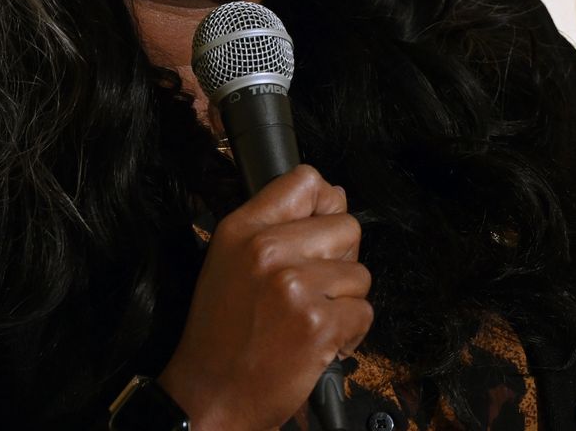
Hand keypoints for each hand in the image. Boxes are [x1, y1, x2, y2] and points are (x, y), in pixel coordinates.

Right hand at [155, 165, 370, 430]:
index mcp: (241, 229)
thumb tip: (334, 196)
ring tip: (309, 320)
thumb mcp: (228, 262)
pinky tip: (318, 342)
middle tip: (312, 289)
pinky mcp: (318, 324)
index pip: (306, 181)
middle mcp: (267, 250)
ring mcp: (294, 286)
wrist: (211, 394)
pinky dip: (349, 333)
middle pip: (346, 226)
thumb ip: (274, 226)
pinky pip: (364, 312)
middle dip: (340, 260)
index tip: (319, 231)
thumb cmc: (220, 334)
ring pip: (360, 274)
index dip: (324, 204)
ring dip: (344, 301)